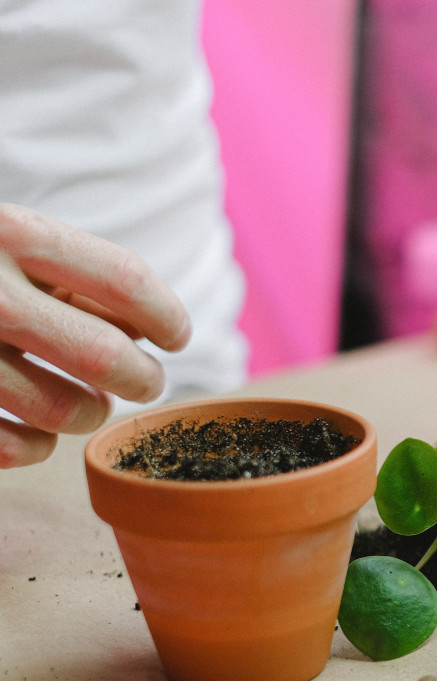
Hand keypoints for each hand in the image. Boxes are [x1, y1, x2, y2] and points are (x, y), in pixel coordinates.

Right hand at [0, 204, 191, 466]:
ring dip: (90, 413)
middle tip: (146, 382)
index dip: (167, 315)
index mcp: (9, 232)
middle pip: (106, 354)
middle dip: (142, 377)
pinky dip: (37, 447)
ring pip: (67, 410)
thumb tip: (147, 330)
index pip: (125, 280)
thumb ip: (73, 275)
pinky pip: (16, 448)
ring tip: (88, 404)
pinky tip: (35, 433)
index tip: (176, 337)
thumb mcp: (7, 241)